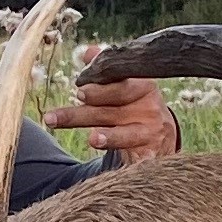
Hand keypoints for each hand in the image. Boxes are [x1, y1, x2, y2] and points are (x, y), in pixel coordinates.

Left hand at [50, 64, 181, 166]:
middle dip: (84, 113)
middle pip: (112, 110)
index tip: (79, 90)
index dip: (101, 89)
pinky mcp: (153, 155)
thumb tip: (87, 52)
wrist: (162, 134)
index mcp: (142, 86)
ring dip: (110, 137)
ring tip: (93, 138)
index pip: (120, 85)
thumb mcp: (124, 85)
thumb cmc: (133, 104)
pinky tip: (122, 169)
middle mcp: (149, 108)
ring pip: (125, 135)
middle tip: (58, 117)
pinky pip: (139, 160)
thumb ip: (105, 70)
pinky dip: (132, 163)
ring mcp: (151, 133)